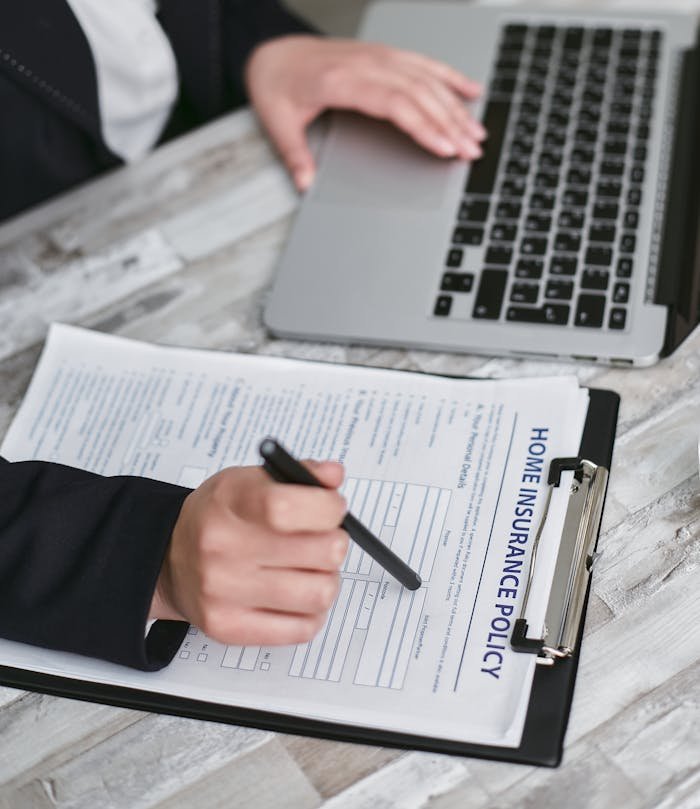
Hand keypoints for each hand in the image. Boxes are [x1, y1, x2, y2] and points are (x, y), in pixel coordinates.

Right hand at [150, 462, 348, 645]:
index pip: (290, 506)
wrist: (169, 557)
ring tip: (310, 570)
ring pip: (319, 594)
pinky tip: (296, 597)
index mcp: (232, 501)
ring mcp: (224, 592)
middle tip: (323, 540)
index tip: (332, 508)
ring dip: (326, 580)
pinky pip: (302, 629)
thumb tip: (333, 476)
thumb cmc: (219, 516)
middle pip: (321, 552)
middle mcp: (224, 547)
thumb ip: (299, 475)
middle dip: (334, 544)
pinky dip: (311, 613)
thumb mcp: (251, 480)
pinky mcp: (229, 628)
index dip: (328, 507)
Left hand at [245, 35, 485, 190]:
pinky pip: (424, 63)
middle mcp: (366, 64)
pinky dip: (450, 77)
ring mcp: (378, 57)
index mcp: (342, 80)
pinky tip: (471, 91)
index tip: (445, 147)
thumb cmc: (278, 86)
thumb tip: (306, 184)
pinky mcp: (384, 55)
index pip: (394, 104)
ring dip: (456, 106)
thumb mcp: (279, 124)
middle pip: (419, 93)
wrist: (274, 54)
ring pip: (427, 79)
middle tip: (472, 150)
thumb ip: (296, 156)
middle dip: (450, 124)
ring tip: (477, 132)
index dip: (424, 126)